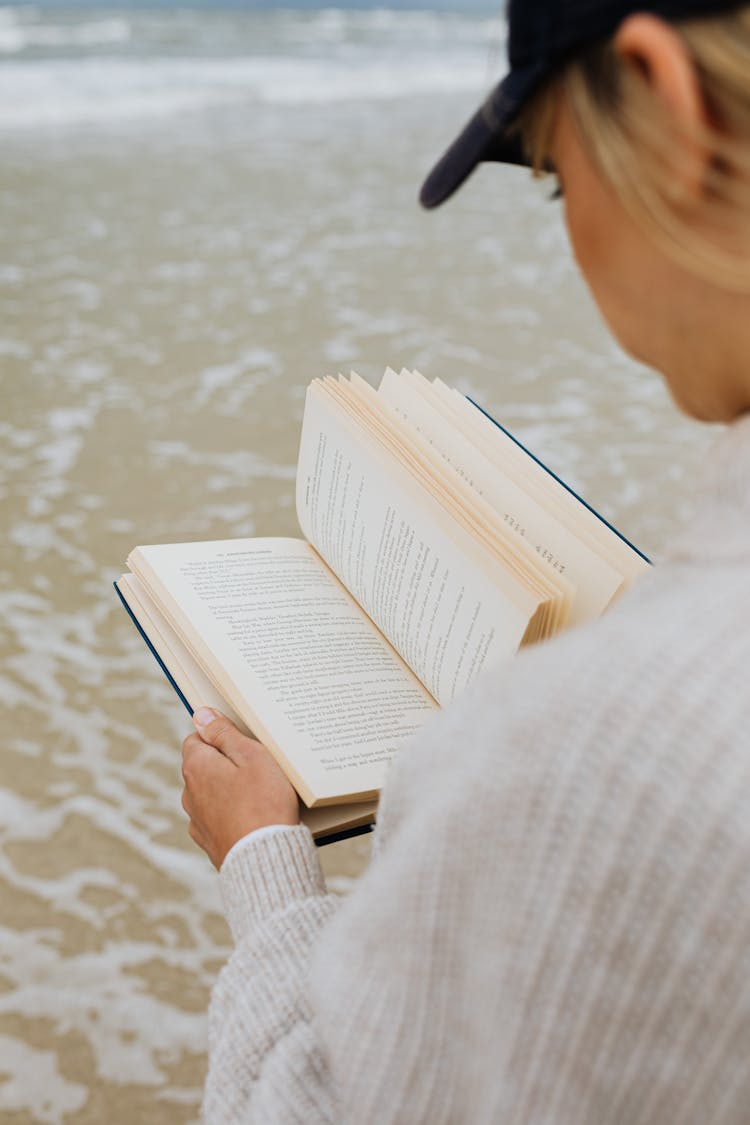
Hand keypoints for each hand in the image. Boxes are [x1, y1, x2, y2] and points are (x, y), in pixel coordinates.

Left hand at [181, 708, 299, 868]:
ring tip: (260, 796)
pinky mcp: (210, 842)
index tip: (244, 742)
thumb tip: (201, 714)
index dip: (220, 736)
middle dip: (226, 763)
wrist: (266, 859)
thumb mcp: (251, 756)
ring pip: (211, 793)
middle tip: (258, 768)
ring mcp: (197, 820)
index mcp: (196, 767)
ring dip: (229, 790)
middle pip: (204, 766)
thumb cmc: (264, 803)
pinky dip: (231, 814)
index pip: (197, 737)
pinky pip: (218, 818)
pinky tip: (253, 818)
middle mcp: (189, 794)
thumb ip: (223, 733)